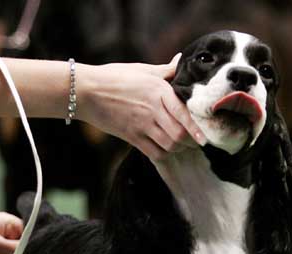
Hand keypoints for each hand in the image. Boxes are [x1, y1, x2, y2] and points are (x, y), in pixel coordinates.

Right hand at [77, 55, 206, 160]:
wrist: (86, 92)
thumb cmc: (114, 77)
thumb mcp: (142, 70)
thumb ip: (165, 70)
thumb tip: (180, 60)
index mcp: (158, 91)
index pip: (183, 112)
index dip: (196, 128)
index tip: (205, 138)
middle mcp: (152, 110)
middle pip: (179, 134)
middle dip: (191, 141)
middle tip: (197, 141)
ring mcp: (141, 126)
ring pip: (169, 146)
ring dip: (179, 148)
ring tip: (183, 145)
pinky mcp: (132, 137)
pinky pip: (154, 153)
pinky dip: (164, 154)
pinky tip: (166, 149)